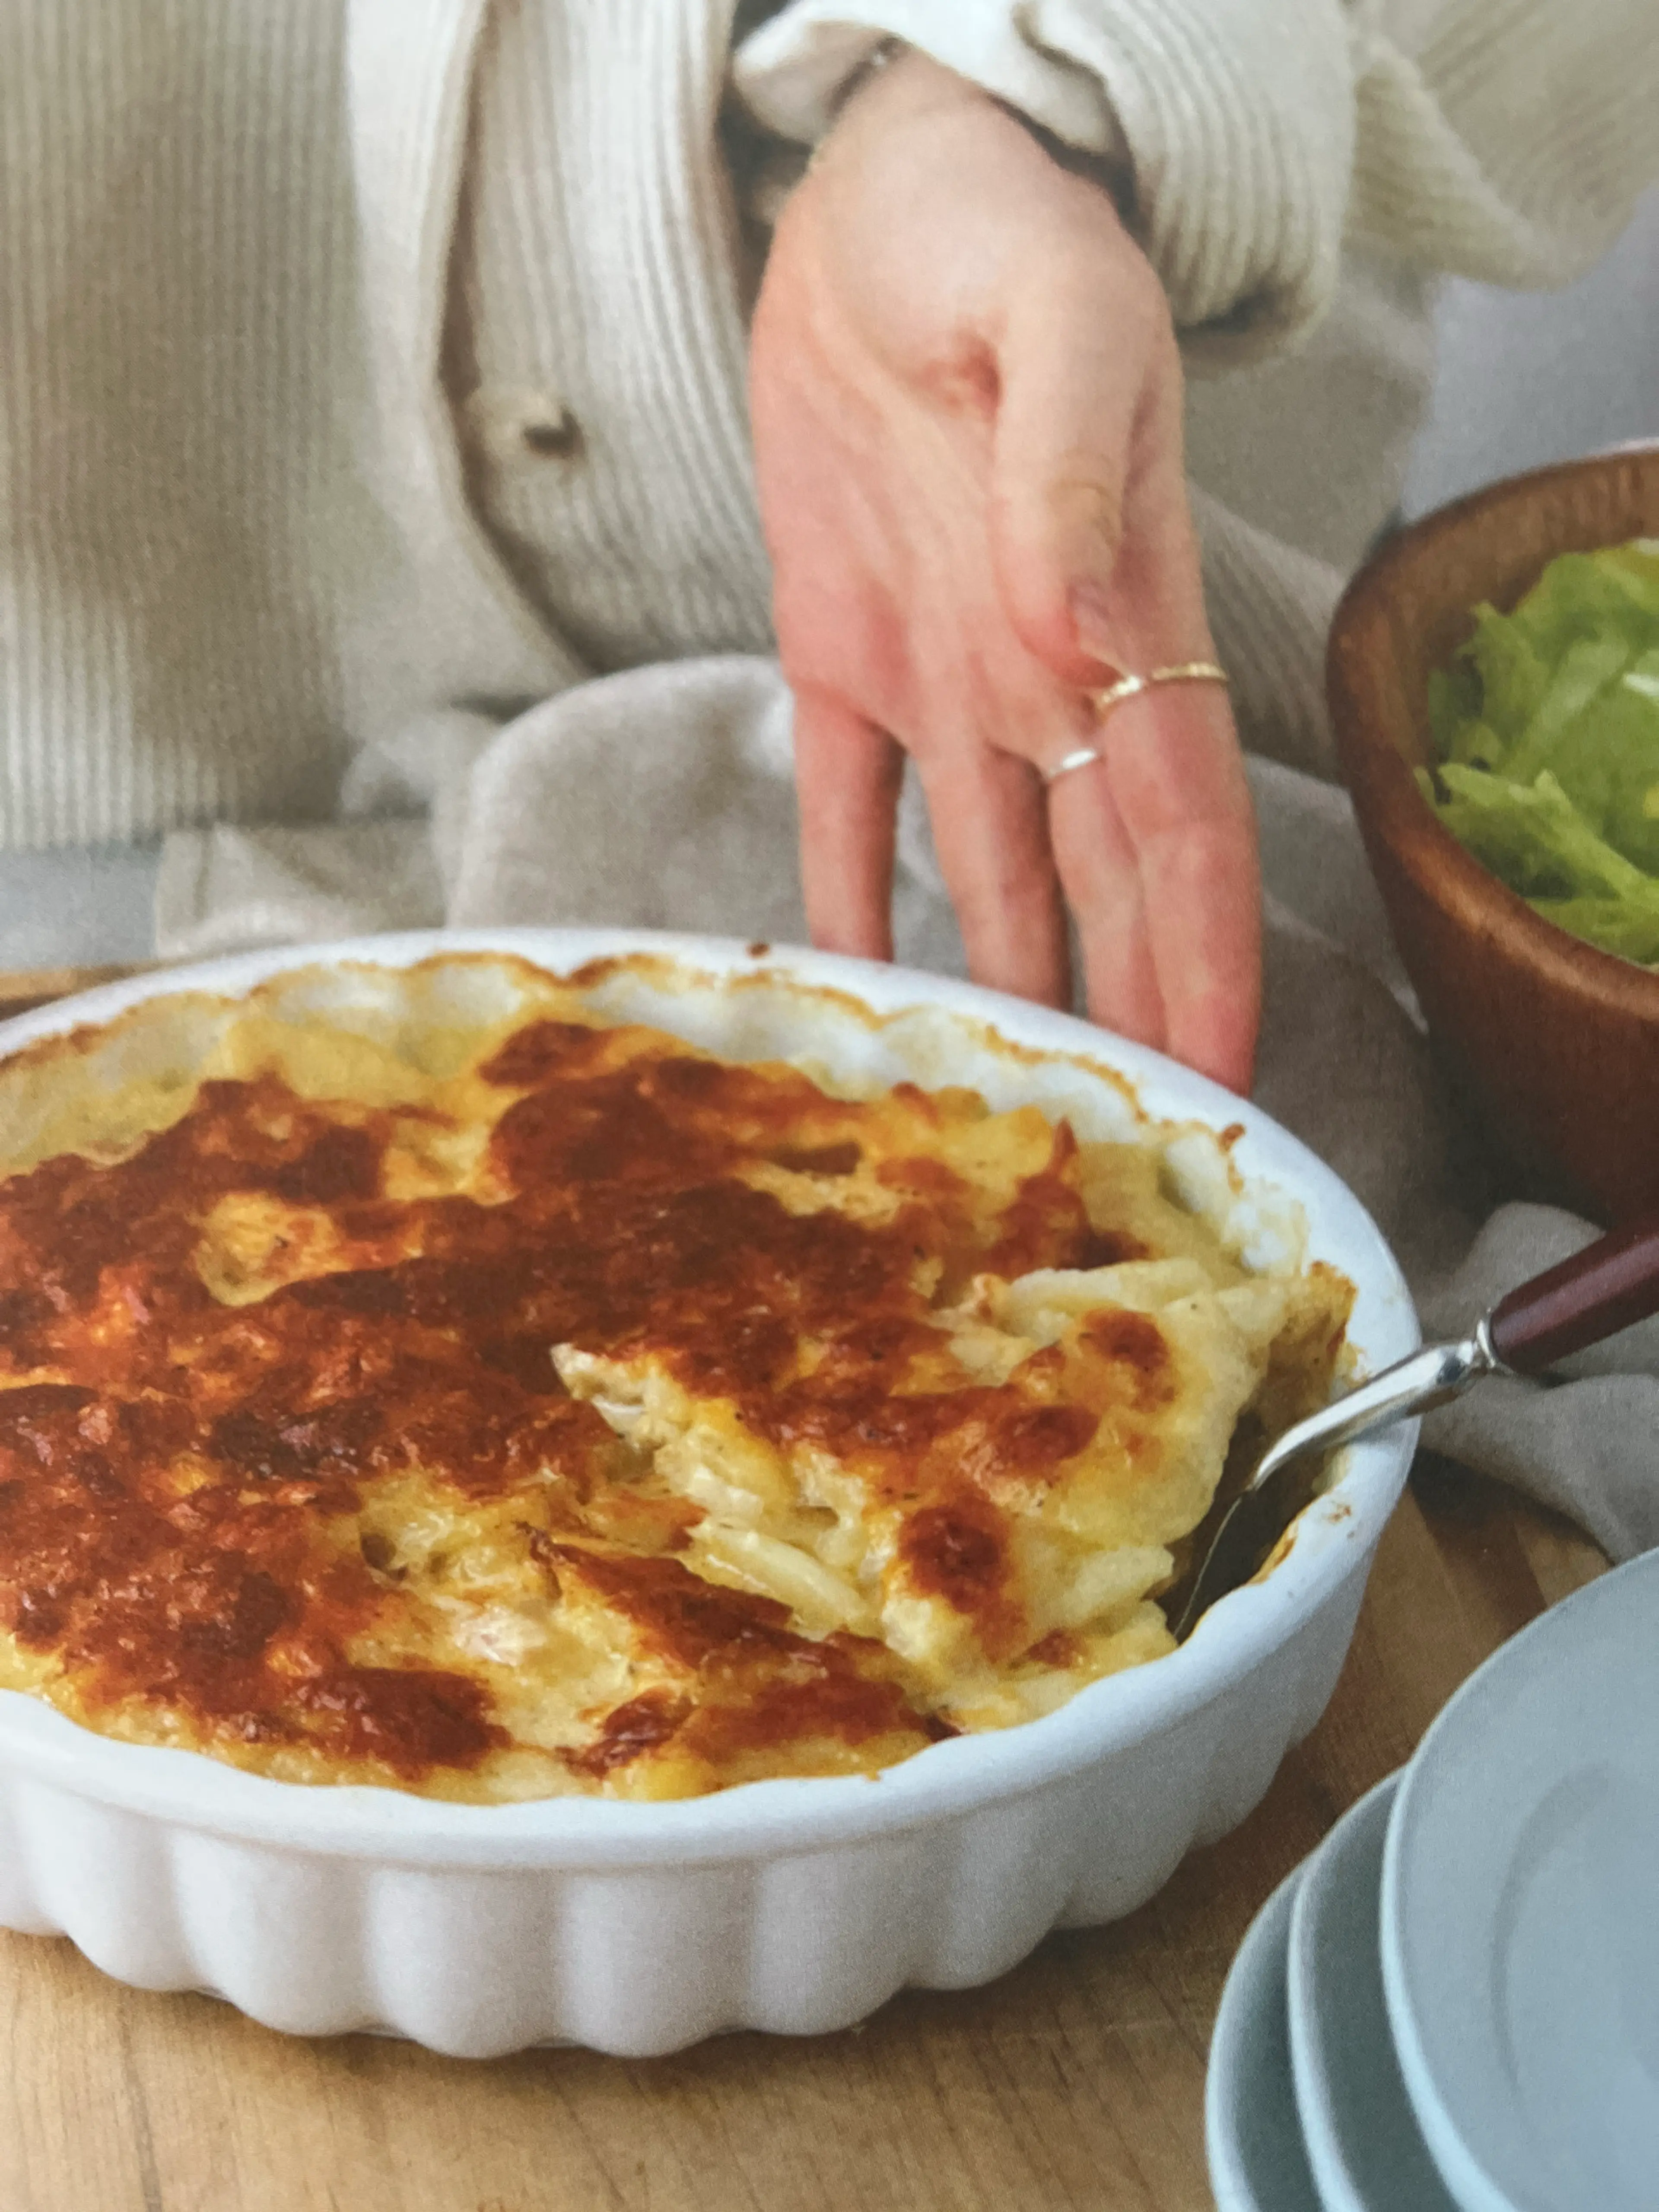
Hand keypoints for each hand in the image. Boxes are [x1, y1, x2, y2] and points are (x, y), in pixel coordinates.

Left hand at [748, 49, 1259, 1091]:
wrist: (883, 194)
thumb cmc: (998, 233)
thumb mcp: (1059, 321)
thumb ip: (1071, 474)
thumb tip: (1079, 628)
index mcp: (1121, 623)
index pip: (1181, 828)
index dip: (1207, 960)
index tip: (1223, 1083)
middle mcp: (1044, 681)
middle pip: (1099, 891)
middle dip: (1126, 1023)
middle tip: (1125, 1155)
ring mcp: (944, 680)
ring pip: (987, 878)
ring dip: (1001, 993)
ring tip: (1004, 1113)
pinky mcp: (839, 654)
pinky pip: (843, 806)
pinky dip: (845, 901)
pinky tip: (851, 994)